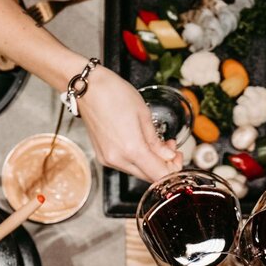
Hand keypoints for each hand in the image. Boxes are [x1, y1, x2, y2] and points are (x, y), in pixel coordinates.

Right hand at [78, 67, 183, 181]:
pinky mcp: (102, 156)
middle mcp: (117, 159)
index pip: (159, 175)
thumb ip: (157, 142)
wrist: (87, 88)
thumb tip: (169, 156)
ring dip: (151, 162)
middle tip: (171, 149)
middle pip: (148, 177)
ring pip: (137, 172)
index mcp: (131, 149)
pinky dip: (137, 160)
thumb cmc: (114, 94)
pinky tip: (141, 145)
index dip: (173, 169)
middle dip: (163, 165)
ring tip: (157, 143)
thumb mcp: (144, 115)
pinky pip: (126, 165)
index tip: (178, 157)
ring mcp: (108, 159)